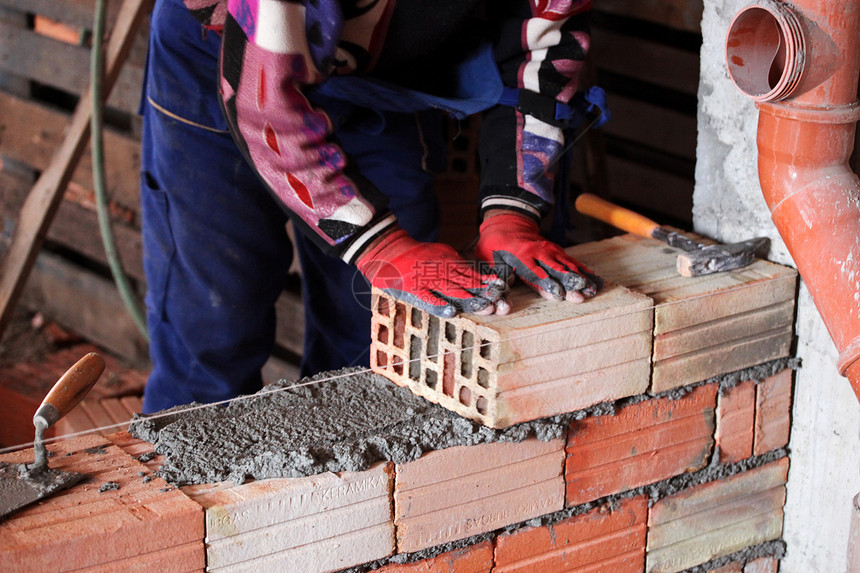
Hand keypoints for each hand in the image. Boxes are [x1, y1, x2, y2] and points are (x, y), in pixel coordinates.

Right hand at [357, 228, 507, 317]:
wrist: (389, 249)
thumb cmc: (414, 254)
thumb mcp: (438, 252)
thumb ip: (454, 261)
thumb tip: (473, 270)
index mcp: (447, 260)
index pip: (471, 271)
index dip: (486, 279)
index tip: (501, 286)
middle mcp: (440, 269)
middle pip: (466, 281)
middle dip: (483, 291)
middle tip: (499, 300)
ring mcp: (427, 279)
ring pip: (452, 289)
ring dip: (469, 298)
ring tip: (484, 306)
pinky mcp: (414, 288)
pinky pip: (429, 298)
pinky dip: (440, 305)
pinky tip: (452, 312)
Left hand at [475, 211, 600, 301]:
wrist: (507, 223)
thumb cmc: (494, 246)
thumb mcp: (486, 259)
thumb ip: (493, 276)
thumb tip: (498, 294)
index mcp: (521, 255)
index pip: (536, 272)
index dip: (547, 284)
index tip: (558, 294)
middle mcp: (539, 252)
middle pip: (556, 270)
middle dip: (568, 284)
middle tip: (579, 296)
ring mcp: (550, 250)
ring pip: (568, 266)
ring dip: (580, 279)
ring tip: (592, 291)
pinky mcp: (557, 250)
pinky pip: (573, 261)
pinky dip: (584, 270)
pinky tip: (595, 280)